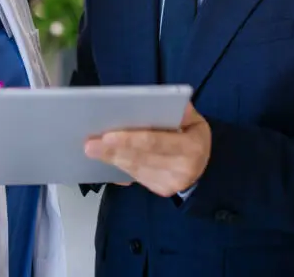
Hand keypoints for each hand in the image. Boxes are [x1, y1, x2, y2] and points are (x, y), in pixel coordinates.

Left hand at [84, 103, 211, 197]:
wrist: (203, 167)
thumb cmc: (194, 137)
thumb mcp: (196, 121)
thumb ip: (183, 112)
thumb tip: (168, 103)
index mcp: (192, 147)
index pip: (155, 142)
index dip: (130, 139)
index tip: (108, 135)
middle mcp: (182, 169)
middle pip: (141, 157)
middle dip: (113, 149)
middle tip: (90, 142)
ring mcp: (170, 183)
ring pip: (135, 169)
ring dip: (112, 158)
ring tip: (92, 148)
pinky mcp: (160, 190)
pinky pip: (135, 177)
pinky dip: (118, 167)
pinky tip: (105, 158)